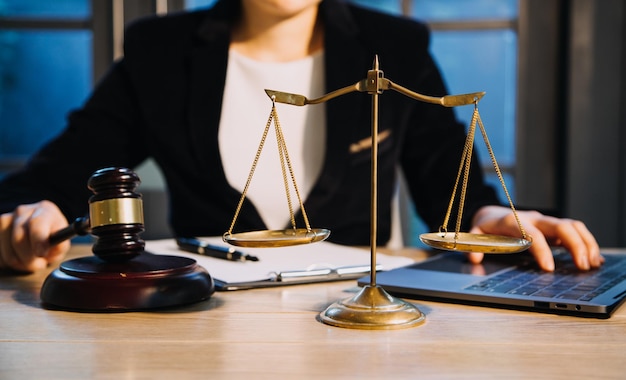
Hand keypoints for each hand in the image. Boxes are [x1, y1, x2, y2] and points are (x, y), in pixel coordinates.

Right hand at [0, 200, 69, 272]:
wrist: (37, 230)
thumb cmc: (51, 236)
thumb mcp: (62, 240)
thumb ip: (60, 245)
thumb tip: (50, 248)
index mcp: (44, 210)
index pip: (37, 224)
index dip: (38, 240)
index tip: (41, 254)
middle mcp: (22, 211)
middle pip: (19, 239)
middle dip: (29, 259)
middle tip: (39, 264)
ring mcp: (5, 219)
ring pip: (7, 251)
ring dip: (19, 263)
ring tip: (30, 260)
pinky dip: (8, 262)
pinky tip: (18, 257)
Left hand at [467, 205, 601, 270]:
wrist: (491, 214)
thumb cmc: (486, 227)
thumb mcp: (475, 235)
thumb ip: (474, 246)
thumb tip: (475, 257)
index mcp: (513, 221)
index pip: (532, 233)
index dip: (541, 250)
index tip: (549, 268)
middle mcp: (533, 218)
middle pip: (560, 225)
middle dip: (574, 245)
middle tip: (582, 267)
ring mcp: (545, 221)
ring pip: (572, 225)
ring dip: (585, 243)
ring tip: (592, 264)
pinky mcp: (553, 226)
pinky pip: (575, 230)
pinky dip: (586, 243)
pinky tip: (593, 258)